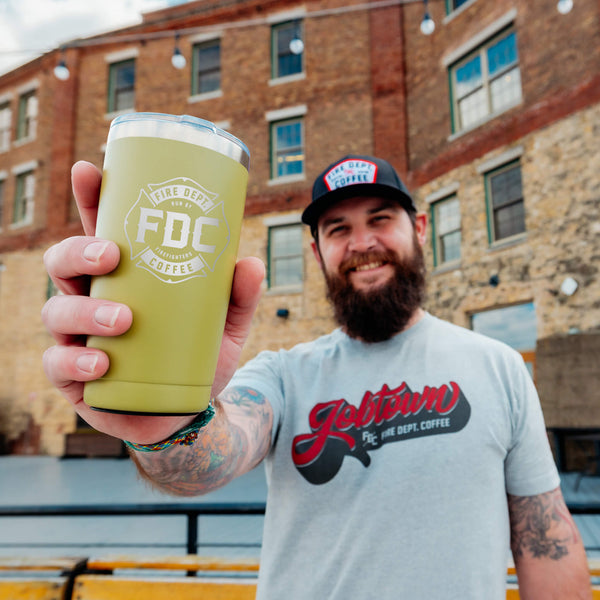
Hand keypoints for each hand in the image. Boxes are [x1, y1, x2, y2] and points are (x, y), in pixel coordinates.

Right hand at [42, 161, 263, 443]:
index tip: (90, 170)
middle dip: (78, 250)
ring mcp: (78, 339)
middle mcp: (92, 300)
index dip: (89, 199)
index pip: (99, 231)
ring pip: (58, 311)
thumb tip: (249, 262)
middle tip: (111, 254)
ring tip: (121, 319)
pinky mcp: (76, 378)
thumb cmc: (197, 356)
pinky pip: (60, 365)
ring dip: (83, 310)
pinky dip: (78, 362)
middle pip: (64, 262)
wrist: (187, 412)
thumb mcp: (224, 323)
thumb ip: (238, 295)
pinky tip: (102, 363)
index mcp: (124, 278)